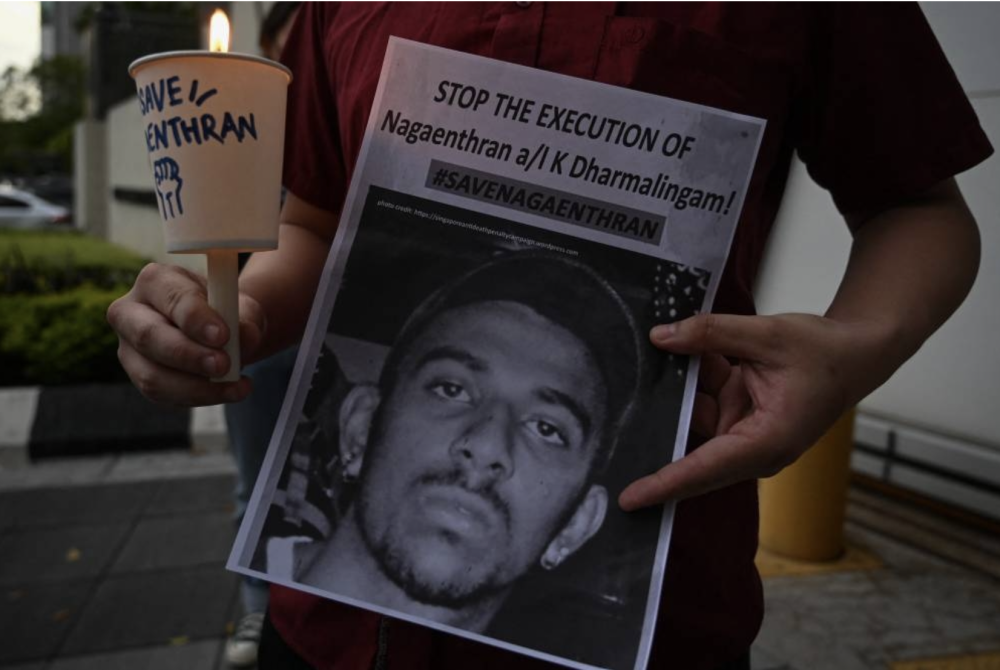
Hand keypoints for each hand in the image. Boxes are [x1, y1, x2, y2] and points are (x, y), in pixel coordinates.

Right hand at [107, 263, 265, 405]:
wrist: (219, 330)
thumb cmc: (226, 312)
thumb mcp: (243, 308)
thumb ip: (245, 319)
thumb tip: (243, 338)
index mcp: (156, 280)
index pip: (171, 297)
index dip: (196, 318)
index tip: (223, 335)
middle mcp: (131, 312)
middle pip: (148, 336)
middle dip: (188, 355)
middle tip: (224, 365)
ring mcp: (129, 348)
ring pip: (152, 374)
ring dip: (196, 386)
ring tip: (236, 384)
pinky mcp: (139, 376)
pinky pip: (162, 394)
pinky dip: (199, 396)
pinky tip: (229, 391)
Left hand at [619, 312, 876, 509]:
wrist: (856, 354)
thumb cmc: (823, 352)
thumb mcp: (767, 334)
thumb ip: (711, 334)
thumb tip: (660, 337)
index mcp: (767, 442)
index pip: (704, 468)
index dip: (665, 483)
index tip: (630, 499)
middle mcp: (753, 450)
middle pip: (691, 448)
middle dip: (662, 425)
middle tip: (625, 407)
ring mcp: (745, 436)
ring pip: (694, 416)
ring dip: (687, 385)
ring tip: (692, 350)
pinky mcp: (740, 420)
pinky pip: (705, 402)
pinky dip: (700, 378)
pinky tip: (702, 353)